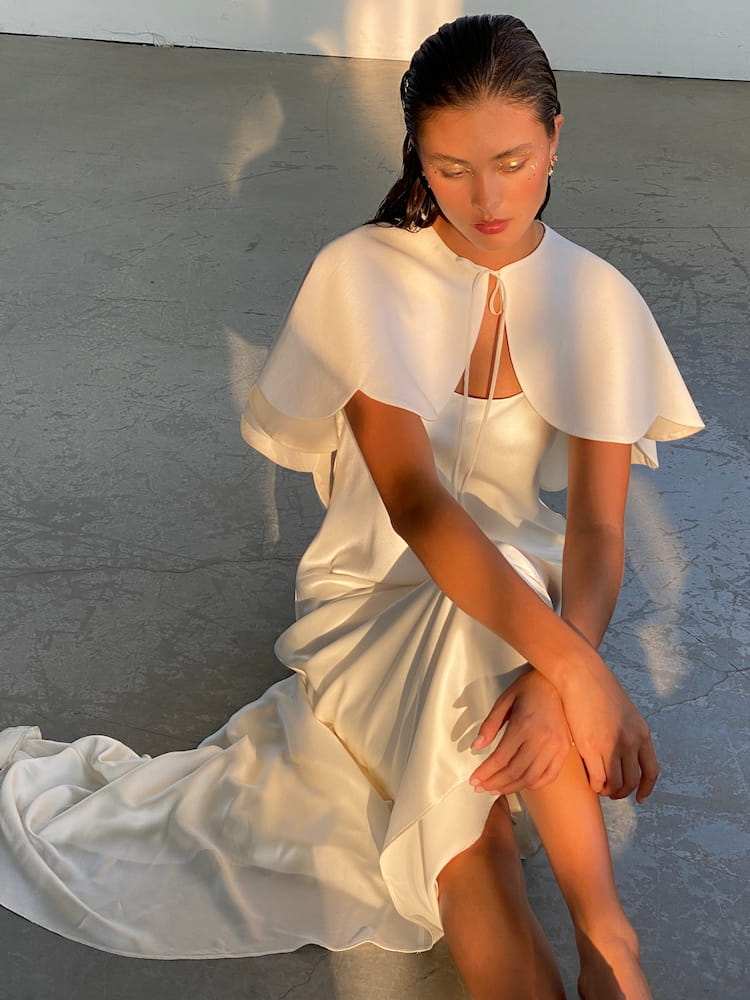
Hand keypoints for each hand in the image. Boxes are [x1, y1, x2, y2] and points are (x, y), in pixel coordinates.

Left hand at [469, 669, 570, 794]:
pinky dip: (534, 784)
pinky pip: (550, 775)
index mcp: (523, 725)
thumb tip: (476, 747)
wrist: (557, 681)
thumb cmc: (528, 688)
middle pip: (515, 771)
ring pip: (531, 777)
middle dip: (494, 783)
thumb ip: (489, 725)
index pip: (500, 758)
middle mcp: (541, 739)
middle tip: (481, 787)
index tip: (474, 780)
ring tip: (496, 789)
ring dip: (511, 788)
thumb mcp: (504, 701)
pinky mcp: (565, 749)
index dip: (485, 772)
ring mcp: (556, 746)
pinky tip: (520, 785)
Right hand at [559, 655, 658, 801]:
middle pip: (632, 781)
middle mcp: (631, 742)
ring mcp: (611, 746)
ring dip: (608, 790)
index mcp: (641, 733)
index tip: (640, 797)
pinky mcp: (590, 746)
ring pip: (615, 783)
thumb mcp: (624, 710)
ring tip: (599, 788)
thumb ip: (627, 730)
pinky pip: (597, 778)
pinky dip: (595, 785)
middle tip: (612, 792)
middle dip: (623, 792)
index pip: (651, 770)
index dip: (646, 788)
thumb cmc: (597, 686)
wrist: (581, 674)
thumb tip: (623, 746)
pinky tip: (590, 783)